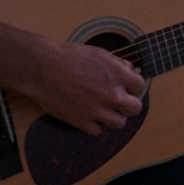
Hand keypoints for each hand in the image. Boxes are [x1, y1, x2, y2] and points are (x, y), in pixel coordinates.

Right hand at [23, 41, 146, 134]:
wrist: (43, 70)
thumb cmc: (69, 57)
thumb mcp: (99, 54)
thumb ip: (117, 64)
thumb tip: (129, 71)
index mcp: (119, 75)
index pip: (140, 87)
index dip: (134, 86)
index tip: (127, 87)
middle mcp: (112, 95)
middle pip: (135, 109)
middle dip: (129, 104)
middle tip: (120, 101)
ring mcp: (98, 111)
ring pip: (119, 123)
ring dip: (114, 117)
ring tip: (104, 110)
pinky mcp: (83, 123)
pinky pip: (98, 131)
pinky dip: (94, 125)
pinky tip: (88, 115)